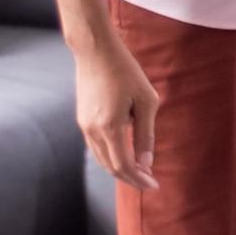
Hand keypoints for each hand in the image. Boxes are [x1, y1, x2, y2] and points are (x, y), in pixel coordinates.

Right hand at [76, 34, 158, 190]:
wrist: (95, 50)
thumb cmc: (125, 70)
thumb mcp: (145, 101)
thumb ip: (145, 134)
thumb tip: (146, 163)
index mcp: (110, 127)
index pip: (124, 166)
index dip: (139, 179)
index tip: (154, 185)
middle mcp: (93, 131)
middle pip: (111, 167)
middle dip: (130, 178)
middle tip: (148, 181)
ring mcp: (84, 126)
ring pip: (101, 159)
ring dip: (119, 169)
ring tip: (138, 171)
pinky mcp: (81, 119)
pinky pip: (96, 147)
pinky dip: (110, 157)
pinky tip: (123, 154)